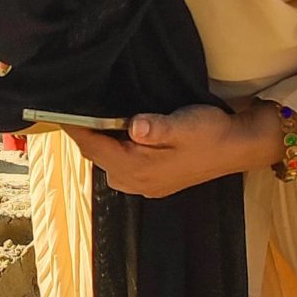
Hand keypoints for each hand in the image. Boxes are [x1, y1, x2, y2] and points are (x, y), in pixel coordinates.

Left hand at [66, 102, 282, 197]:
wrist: (237, 147)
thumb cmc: (210, 133)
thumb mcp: (183, 124)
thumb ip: (156, 127)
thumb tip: (134, 126)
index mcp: (139, 168)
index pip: (94, 149)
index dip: (75, 130)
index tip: (59, 112)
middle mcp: (137, 182)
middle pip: (98, 158)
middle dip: (87, 136)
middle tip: (78, 110)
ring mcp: (146, 185)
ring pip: (109, 164)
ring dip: (102, 145)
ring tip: (99, 121)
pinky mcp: (155, 182)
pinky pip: (123, 168)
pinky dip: (116, 152)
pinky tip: (122, 136)